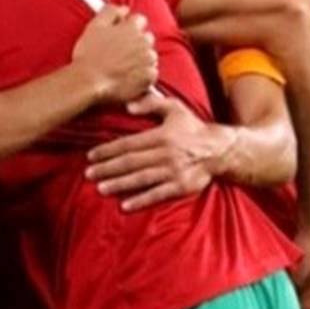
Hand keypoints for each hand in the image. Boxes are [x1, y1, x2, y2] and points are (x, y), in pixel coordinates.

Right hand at [71, 5, 157, 103]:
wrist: (89, 81)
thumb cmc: (89, 55)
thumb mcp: (94, 26)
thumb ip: (111, 12)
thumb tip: (124, 8)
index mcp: (131, 28)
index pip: (140, 20)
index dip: (130, 26)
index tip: (122, 34)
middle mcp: (143, 42)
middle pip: (147, 37)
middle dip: (137, 43)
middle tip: (121, 52)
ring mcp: (148, 59)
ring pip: (150, 55)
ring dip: (141, 58)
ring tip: (124, 66)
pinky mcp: (149, 76)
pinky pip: (151, 72)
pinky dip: (143, 74)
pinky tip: (129, 76)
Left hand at [85, 94, 227, 209]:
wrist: (221, 150)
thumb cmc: (193, 127)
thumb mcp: (174, 108)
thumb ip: (151, 102)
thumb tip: (127, 106)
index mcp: (161, 136)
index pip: (128, 144)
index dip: (107, 150)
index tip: (90, 156)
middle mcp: (165, 154)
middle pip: (130, 163)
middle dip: (107, 169)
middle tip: (88, 174)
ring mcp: (173, 172)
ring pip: (140, 179)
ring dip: (119, 184)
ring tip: (100, 188)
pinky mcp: (181, 187)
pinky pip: (157, 195)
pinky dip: (141, 201)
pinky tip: (125, 206)